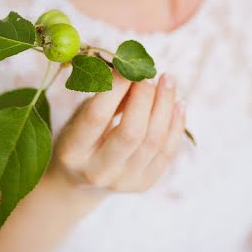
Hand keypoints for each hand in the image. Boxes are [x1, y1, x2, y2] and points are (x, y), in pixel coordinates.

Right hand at [50, 69, 184, 193]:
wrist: (79, 182)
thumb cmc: (80, 137)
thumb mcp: (81, 115)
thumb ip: (106, 97)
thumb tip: (133, 70)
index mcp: (73, 151)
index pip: (97, 116)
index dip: (116, 87)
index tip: (127, 66)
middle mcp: (97, 171)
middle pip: (131, 132)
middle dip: (144, 96)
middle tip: (149, 74)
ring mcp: (123, 182)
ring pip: (154, 141)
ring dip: (165, 105)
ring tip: (167, 81)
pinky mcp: (143, 185)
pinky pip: (167, 152)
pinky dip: (176, 124)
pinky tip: (178, 103)